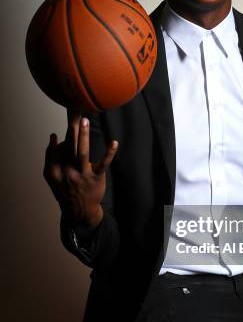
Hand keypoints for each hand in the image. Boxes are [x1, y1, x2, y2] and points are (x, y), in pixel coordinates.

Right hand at [43, 113, 118, 227]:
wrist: (79, 211)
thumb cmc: (66, 189)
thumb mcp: (52, 177)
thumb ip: (51, 157)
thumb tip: (54, 136)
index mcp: (56, 170)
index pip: (58, 147)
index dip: (63, 132)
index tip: (68, 117)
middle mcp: (68, 171)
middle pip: (69, 145)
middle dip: (71, 128)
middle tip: (75, 109)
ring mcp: (83, 174)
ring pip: (82, 153)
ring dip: (83, 136)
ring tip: (84, 120)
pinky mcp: (97, 178)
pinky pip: (103, 164)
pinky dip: (109, 153)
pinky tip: (114, 143)